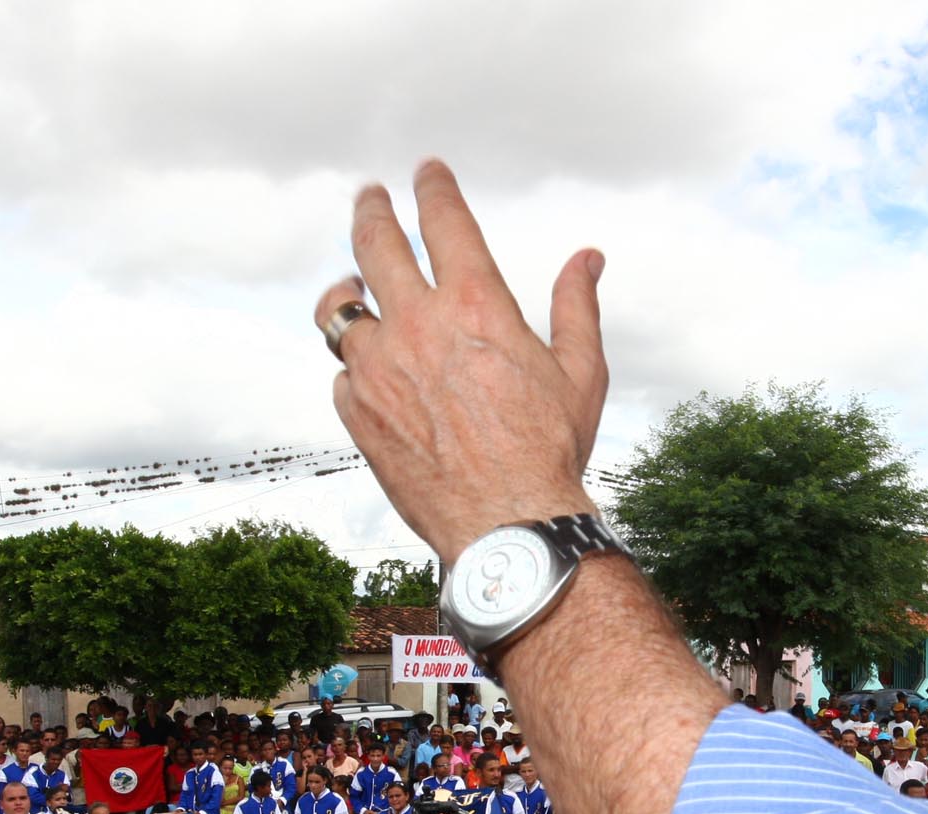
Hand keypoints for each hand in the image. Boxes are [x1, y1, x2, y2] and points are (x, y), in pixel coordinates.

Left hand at [315, 160, 607, 563]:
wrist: (509, 525)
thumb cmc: (552, 451)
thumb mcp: (582, 373)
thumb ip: (577, 307)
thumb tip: (588, 259)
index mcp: (477, 304)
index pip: (444, 220)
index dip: (433, 188)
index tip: (427, 173)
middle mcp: (418, 325)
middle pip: (374, 243)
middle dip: (371, 210)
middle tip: (370, 196)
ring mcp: (379, 369)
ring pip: (339, 309)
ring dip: (345, 290)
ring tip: (348, 285)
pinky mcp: (359, 414)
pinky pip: (342, 375)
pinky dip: (353, 367)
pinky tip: (365, 369)